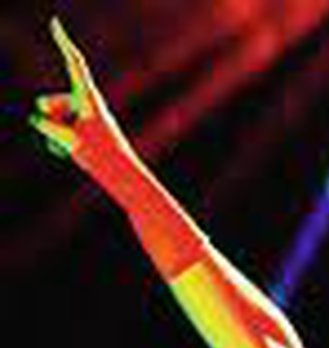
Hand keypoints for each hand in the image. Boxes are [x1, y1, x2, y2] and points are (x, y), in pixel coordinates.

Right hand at [29, 17, 137, 187]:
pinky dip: (61, 142)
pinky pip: (61, 130)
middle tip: (67, 131)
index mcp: (90, 100)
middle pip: (53, 100)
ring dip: (57, 133)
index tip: (53, 23)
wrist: (125, 177)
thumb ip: (49, 126)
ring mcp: (86, 119)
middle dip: (50, 113)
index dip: (63, 43)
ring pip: (56, 117)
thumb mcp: (71, 140)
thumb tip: (36, 118)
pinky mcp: (86, 132)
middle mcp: (88, 105)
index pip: (74, 66)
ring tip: (78, 147)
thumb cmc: (104, 158)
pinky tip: (75, 153)